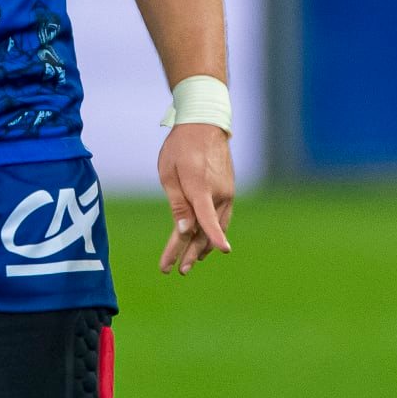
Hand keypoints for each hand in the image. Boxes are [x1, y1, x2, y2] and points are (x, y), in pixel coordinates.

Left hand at [157, 123, 233, 275]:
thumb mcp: (169, 173)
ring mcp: (226, 193)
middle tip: (179, 271)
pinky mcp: (228, 192)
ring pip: (215, 227)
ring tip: (189, 264)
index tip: (223, 250)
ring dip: (202, 247)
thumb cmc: (179, 148)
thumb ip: (177, 204)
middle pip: (205, 229)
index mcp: (199, 185)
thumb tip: (183, 231)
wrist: (204, 126)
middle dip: (190, 252)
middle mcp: (217, 192)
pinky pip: (221, 218)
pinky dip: (212, 233)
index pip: (207, 215)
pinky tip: (205, 246)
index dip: (214, 234)